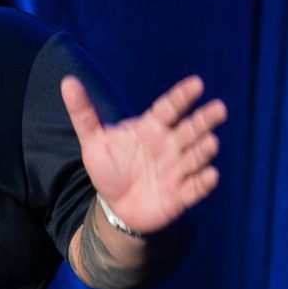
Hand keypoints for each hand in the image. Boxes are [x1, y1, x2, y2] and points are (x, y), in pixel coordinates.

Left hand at [61, 74, 225, 236]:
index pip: (169, 108)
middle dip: (205, 120)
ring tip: (211, 143)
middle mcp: (169, 146)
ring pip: (195, 157)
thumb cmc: (110, 168)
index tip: (197, 84)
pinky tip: (211, 175)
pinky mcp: (180, 196)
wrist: (117, 206)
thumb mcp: (93, 140)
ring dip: (203, 151)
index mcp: (152, 128)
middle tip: (219, 108)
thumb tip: (68, 82)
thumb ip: (84, 112)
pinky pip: (194, 188)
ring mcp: (177, 170)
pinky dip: (203, 183)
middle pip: (190, 130)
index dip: (182, 97)